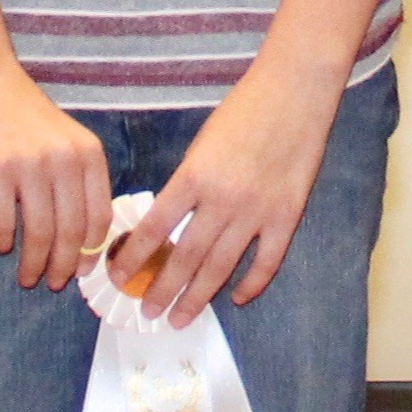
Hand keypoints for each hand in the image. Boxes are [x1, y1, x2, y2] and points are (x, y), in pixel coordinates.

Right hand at [0, 48, 111, 290]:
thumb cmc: (22, 111)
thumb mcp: (65, 138)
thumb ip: (76, 177)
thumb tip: (81, 237)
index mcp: (89, 154)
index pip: (100, 217)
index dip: (93, 251)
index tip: (84, 270)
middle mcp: (65, 160)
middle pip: (72, 232)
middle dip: (63, 266)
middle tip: (52, 283)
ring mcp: (30, 165)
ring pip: (39, 233)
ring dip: (32, 264)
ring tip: (26, 278)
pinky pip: (2, 221)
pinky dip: (1, 241)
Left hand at [110, 61, 335, 328]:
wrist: (293, 92)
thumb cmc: (243, 110)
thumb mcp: (202, 144)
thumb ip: (188, 184)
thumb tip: (169, 224)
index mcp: (193, 176)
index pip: (154, 228)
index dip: (133, 257)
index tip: (117, 277)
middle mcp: (222, 199)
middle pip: (186, 257)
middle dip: (163, 289)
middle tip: (147, 314)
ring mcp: (257, 211)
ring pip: (221, 266)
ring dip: (198, 296)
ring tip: (180, 318)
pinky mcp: (288, 216)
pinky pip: (266, 262)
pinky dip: (251, 284)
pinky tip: (236, 298)